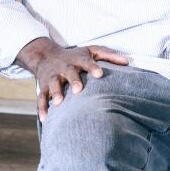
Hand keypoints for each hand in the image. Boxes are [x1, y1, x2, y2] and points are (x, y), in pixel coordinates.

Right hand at [14, 36, 128, 121]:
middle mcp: (65, 67)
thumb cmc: (74, 55)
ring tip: (59, 103)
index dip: (93, 67)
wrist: (45, 56)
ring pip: (53, 84)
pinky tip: (46, 119)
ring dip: (56, 93)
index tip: (100, 74)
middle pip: (69, 73)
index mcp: (78, 59)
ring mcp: (53, 77)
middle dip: (73, 81)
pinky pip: (41, 98)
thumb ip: (109, 55)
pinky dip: (43, 108)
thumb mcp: (91, 51)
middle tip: (78, 90)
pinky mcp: (43, 87)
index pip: (86, 62)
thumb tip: (128, 61)